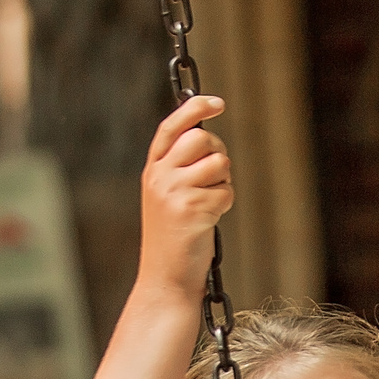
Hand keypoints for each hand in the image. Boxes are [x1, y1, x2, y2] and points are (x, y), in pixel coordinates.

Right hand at [136, 95, 231, 296]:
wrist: (166, 277)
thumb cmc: (175, 237)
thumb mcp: (169, 196)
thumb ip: (181, 167)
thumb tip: (207, 136)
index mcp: (153, 170)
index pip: (171, 127)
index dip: (194, 109)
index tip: (217, 102)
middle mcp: (159, 176)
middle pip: (201, 139)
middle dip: (218, 153)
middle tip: (215, 177)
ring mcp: (173, 192)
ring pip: (218, 164)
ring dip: (224, 182)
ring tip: (210, 203)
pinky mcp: (191, 209)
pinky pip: (226, 192)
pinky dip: (225, 204)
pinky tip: (210, 219)